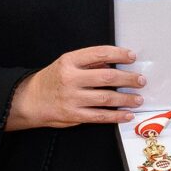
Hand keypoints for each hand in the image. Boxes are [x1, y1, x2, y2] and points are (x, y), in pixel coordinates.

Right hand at [7, 46, 143, 129]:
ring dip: (126, 99)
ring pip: (106, 98)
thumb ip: (89, 62)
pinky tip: (127, 114)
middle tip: (140, 80)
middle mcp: (71, 78)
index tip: (132, 57)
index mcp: (69, 61)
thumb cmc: (52, 80)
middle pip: (107, 77)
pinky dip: (116, 116)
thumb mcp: (66, 63)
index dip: (119, 54)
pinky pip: (100, 116)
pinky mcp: (73, 115)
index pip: (99, 53)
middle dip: (128, 79)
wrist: (29, 100)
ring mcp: (72, 98)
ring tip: (138, 98)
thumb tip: (114, 62)